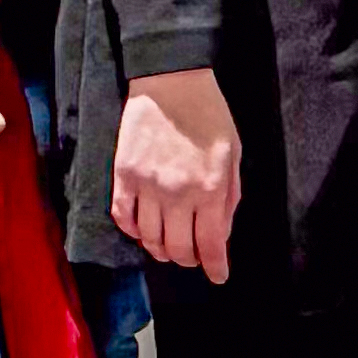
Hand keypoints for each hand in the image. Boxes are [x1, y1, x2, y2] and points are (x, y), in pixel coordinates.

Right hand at [110, 68, 242, 281]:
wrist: (170, 81)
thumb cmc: (208, 115)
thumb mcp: (234, 155)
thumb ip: (228, 197)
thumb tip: (219, 233)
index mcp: (210, 187)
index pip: (210, 244)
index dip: (215, 266)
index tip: (218, 275)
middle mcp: (177, 192)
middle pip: (177, 248)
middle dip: (187, 260)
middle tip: (191, 258)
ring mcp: (147, 184)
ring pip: (148, 238)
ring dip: (159, 249)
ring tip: (167, 247)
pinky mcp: (123, 175)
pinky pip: (123, 217)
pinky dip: (132, 230)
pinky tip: (142, 230)